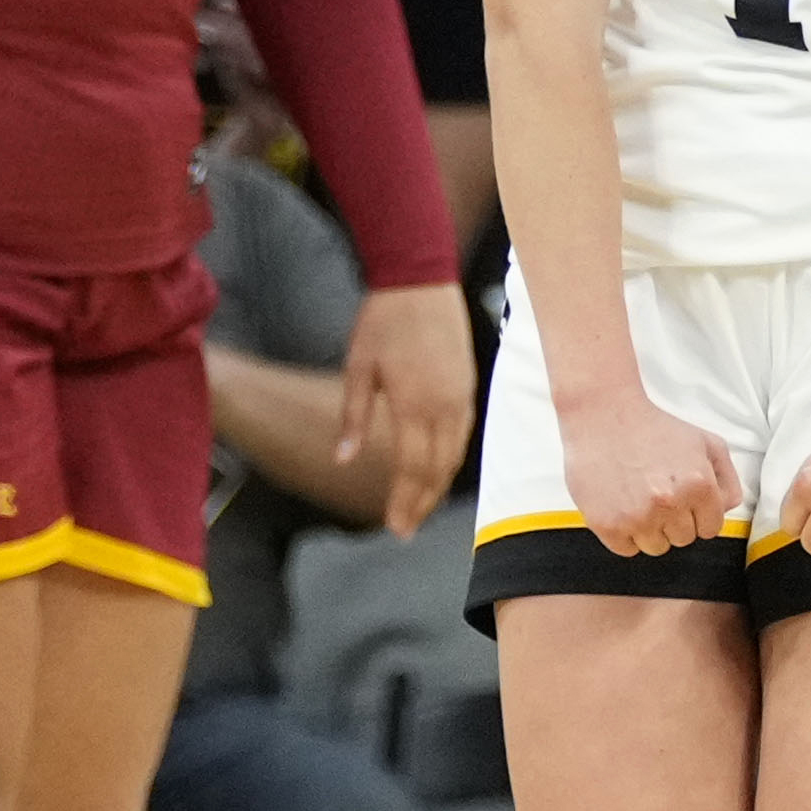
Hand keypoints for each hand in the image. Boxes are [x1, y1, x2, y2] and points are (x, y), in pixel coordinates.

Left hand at [336, 284, 476, 533]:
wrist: (420, 281)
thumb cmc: (383, 322)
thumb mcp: (358, 368)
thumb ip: (354, 418)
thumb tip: (342, 460)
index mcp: (414, 404)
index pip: (412, 468)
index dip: (404, 500)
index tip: (394, 525)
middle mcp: (444, 406)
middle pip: (438, 470)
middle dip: (422, 503)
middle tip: (404, 529)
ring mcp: (461, 396)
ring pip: (455, 456)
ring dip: (438, 486)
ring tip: (420, 508)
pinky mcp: (468, 386)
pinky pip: (464, 435)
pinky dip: (451, 460)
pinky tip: (438, 471)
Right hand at [557, 382, 741, 559]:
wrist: (604, 414)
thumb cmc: (655, 427)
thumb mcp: (705, 442)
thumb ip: (727, 479)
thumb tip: (725, 509)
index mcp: (699, 485)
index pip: (710, 528)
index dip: (697, 515)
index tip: (683, 501)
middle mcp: (670, 504)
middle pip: (683, 539)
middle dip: (674, 520)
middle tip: (657, 495)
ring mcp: (637, 517)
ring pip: (656, 547)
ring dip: (650, 530)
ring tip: (638, 501)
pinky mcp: (607, 524)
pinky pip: (627, 549)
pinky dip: (625, 535)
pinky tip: (621, 508)